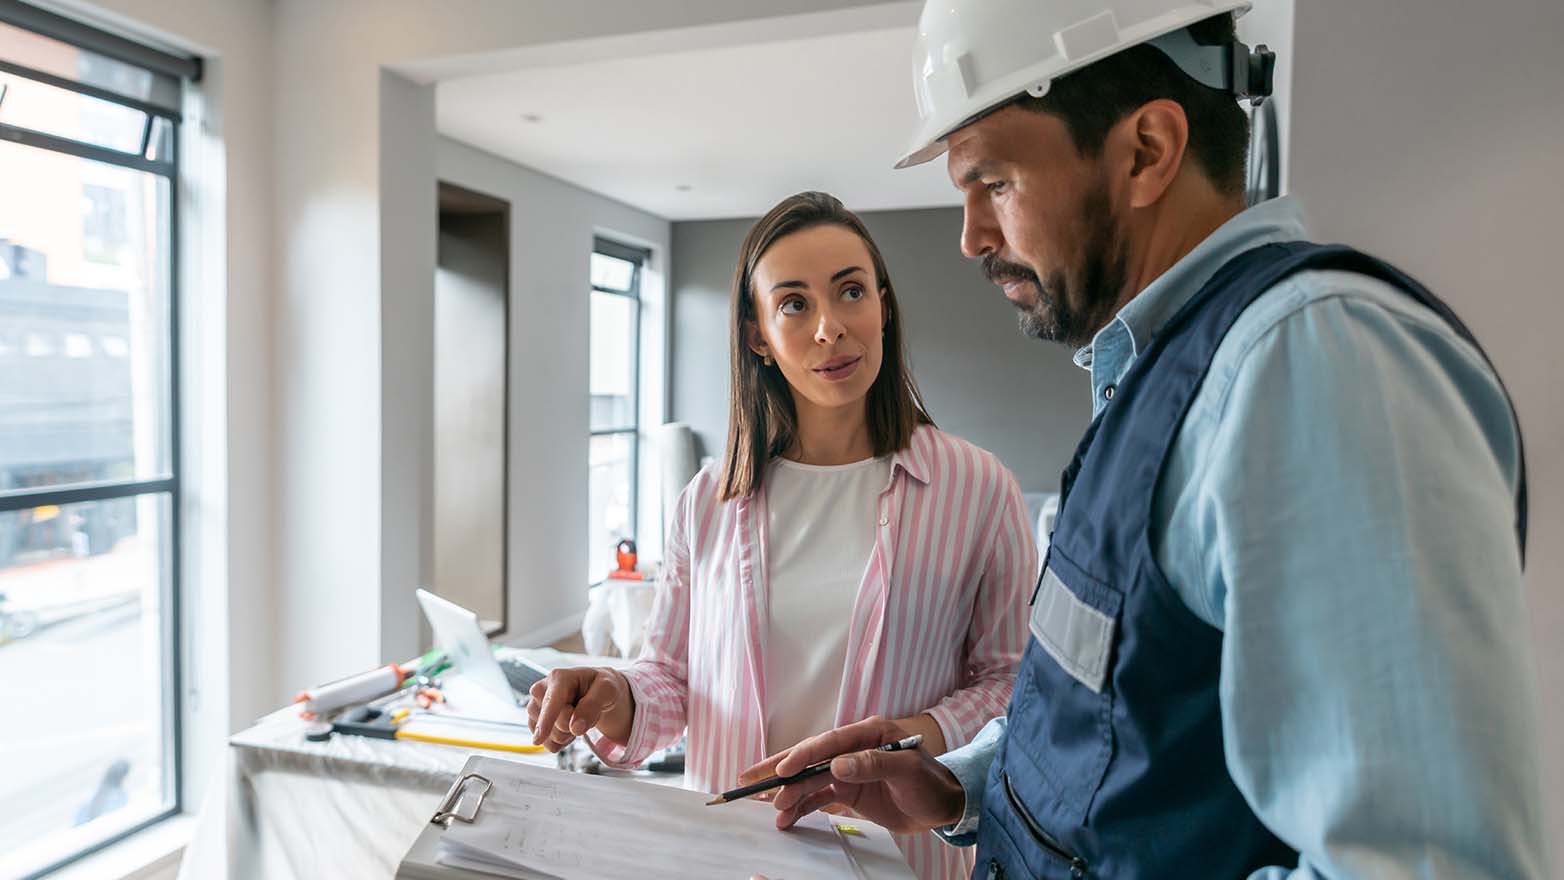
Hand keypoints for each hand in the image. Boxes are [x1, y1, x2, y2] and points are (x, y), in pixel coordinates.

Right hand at [527, 666, 634, 751]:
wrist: (595, 691)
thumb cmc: (600, 686)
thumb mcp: (606, 690)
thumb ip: (592, 705)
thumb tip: (575, 727)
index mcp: (558, 677)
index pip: (552, 702)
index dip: (546, 720)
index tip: (539, 739)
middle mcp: (541, 690)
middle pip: (555, 724)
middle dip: (573, 725)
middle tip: (584, 710)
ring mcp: (535, 707)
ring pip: (549, 737)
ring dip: (568, 733)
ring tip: (576, 716)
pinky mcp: (534, 722)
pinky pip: (548, 744)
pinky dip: (562, 741)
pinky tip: (568, 725)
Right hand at [738, 716, 965, 833]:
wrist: (943, 806)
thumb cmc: (930, 783)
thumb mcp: (907, 770)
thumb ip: (873, 764)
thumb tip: (837, 765)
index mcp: (868, 733)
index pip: (829, 743)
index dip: (803, 755)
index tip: (783, 770)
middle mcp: (853, 748)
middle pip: (811, 757)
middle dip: (780, 769)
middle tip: (750, 779)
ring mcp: (848, 770)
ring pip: (810, 779)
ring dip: (789, 793)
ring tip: (769, 808)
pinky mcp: (847, 791)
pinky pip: (819, 797)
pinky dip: (801, 807)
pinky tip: (786, 817)